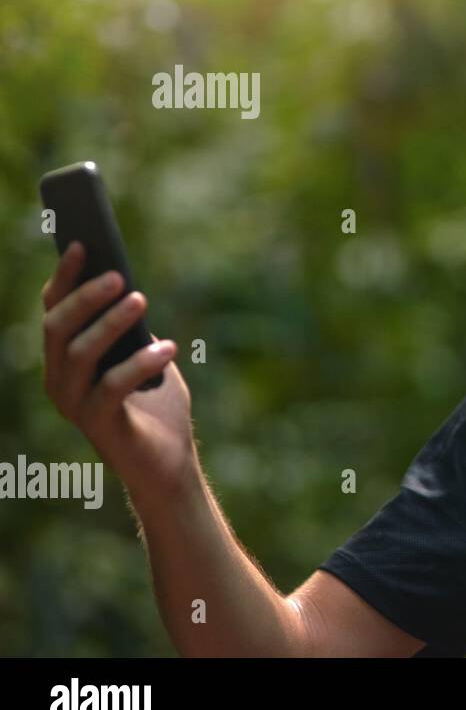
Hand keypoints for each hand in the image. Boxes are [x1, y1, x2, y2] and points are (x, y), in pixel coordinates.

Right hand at [41, 241, 196, 501]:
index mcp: (66, 360)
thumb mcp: (146, 355)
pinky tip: (168, 348)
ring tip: (141, 300)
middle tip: (119, 275)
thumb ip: (135, 329)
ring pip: (78, 354)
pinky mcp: (99, 426)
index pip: (54, 311)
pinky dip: (141, 364)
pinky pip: (111, 388)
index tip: (83, 244)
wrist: (168, 465)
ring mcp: (74, 405)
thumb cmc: (157, 406)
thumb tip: (130, 287)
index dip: (65, 278)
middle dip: (85, 297)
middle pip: (57, 328)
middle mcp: (60, 381)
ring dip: (110, 323)